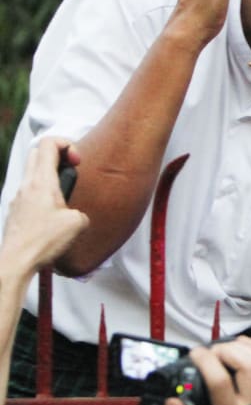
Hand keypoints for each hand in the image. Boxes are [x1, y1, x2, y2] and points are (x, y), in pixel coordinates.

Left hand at [0, 137, 88, 279]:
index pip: (49, 143)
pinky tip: (51, 213)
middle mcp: (27, 185)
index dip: (67, 144)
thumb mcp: (77, 223)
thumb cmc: (43, 241)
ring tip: (62, 195)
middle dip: (57, 155)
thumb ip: (80, 211)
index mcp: (42, 181)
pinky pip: (28, 191)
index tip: (77, 161)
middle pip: (37, 152)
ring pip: (31, 172)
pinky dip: (41, 193)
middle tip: (70, 170)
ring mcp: (18, 197)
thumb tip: (76, 215)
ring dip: (48, 175)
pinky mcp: (15, 210)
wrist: (16, 261)